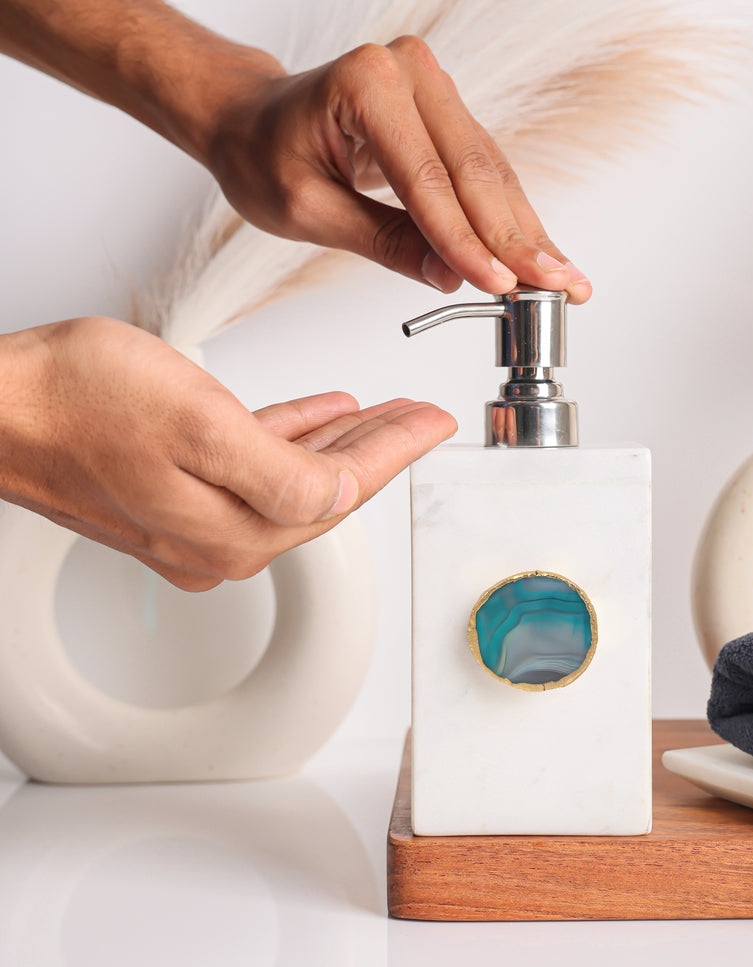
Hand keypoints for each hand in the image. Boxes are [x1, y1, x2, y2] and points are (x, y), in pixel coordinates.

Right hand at [0, 317, 455, 590]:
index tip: (436, 424)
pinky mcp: (170, 496)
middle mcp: (220, 540)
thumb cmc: (76, 402)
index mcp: (238, 529)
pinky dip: (291, 438)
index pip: (343, 490)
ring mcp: (193, 522)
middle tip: (422, 417)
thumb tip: (339, 498)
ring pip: (293, 478)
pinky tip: (318, 416)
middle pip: (325, 490)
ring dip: (341, 443)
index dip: (397, 451)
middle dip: (381, 449)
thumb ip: (282, 472)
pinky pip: (252, 467)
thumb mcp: (200, 424)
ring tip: (382, 413)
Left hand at [205, 35, 592, 302]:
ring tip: (564, 279)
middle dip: (517, 240)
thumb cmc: (265, 156)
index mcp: (367, 85)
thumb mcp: (309, 210)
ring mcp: (434, 88)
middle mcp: (409, 73)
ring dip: (527, 233)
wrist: (252, 120)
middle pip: (476, 171)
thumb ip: (384, 242)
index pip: (428, 180)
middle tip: (558, 287)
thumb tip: (451, 277)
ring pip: (493, 174)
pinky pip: (486, 172)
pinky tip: (540, 254)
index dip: (466, 241)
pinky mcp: (447, 114)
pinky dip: (512, 218)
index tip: (501, 287)